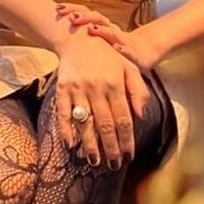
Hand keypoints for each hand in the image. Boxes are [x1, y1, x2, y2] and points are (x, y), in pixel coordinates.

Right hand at [54, 31, 150, 167]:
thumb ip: (138, 91)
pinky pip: (63, 113)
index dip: (126, 139)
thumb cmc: (108, 56)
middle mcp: (96, 88)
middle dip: (110, 147)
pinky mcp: (62, 89)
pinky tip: (70, 145)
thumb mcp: (129, 67)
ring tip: (94, 161)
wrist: (79, 38)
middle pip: (105, 124)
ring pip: (85, 122)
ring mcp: (78, 89)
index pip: (123, 118)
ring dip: (89, 144)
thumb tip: (141, 116)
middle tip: (113, 164)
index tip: (128, 155)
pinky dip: (66, 130)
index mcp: (115, 84)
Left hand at [55, 3, 160, 71]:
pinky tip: (117, 48)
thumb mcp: (92, 41)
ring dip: (102, 30)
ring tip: (91, 29)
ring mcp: (121, 38)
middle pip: (96, 17)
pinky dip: (122, 48)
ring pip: (111, 31)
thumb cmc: (112, 46)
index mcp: (99, 24)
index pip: (84, 12)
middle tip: (71, 17)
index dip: (72, 9)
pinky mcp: (131, 50)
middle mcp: (110, 28)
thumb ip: (77, 36)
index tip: (57, 9)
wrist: (141, 51)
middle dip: (84, 17)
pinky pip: (127, 49)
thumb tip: (51, 33)